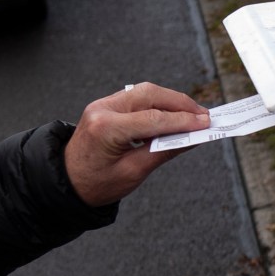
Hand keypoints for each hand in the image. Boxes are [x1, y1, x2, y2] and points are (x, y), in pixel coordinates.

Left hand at [63, 83, 211, 205]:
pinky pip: (137, 97)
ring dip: (171, 101)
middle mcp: (103, 109)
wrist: (68, 182)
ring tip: (193, 115)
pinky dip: (158, 103)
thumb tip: (193, 137)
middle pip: (150, 94)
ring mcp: (103, 104)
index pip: (154, 118)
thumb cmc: (97, 184)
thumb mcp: (134, 172)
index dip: (184, 121)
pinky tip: (173, 114)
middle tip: (204, 116)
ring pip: (145, 92)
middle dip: (180, 103)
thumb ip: (164, 151)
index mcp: (106, 128)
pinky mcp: (106, 105)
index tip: (206, 124)